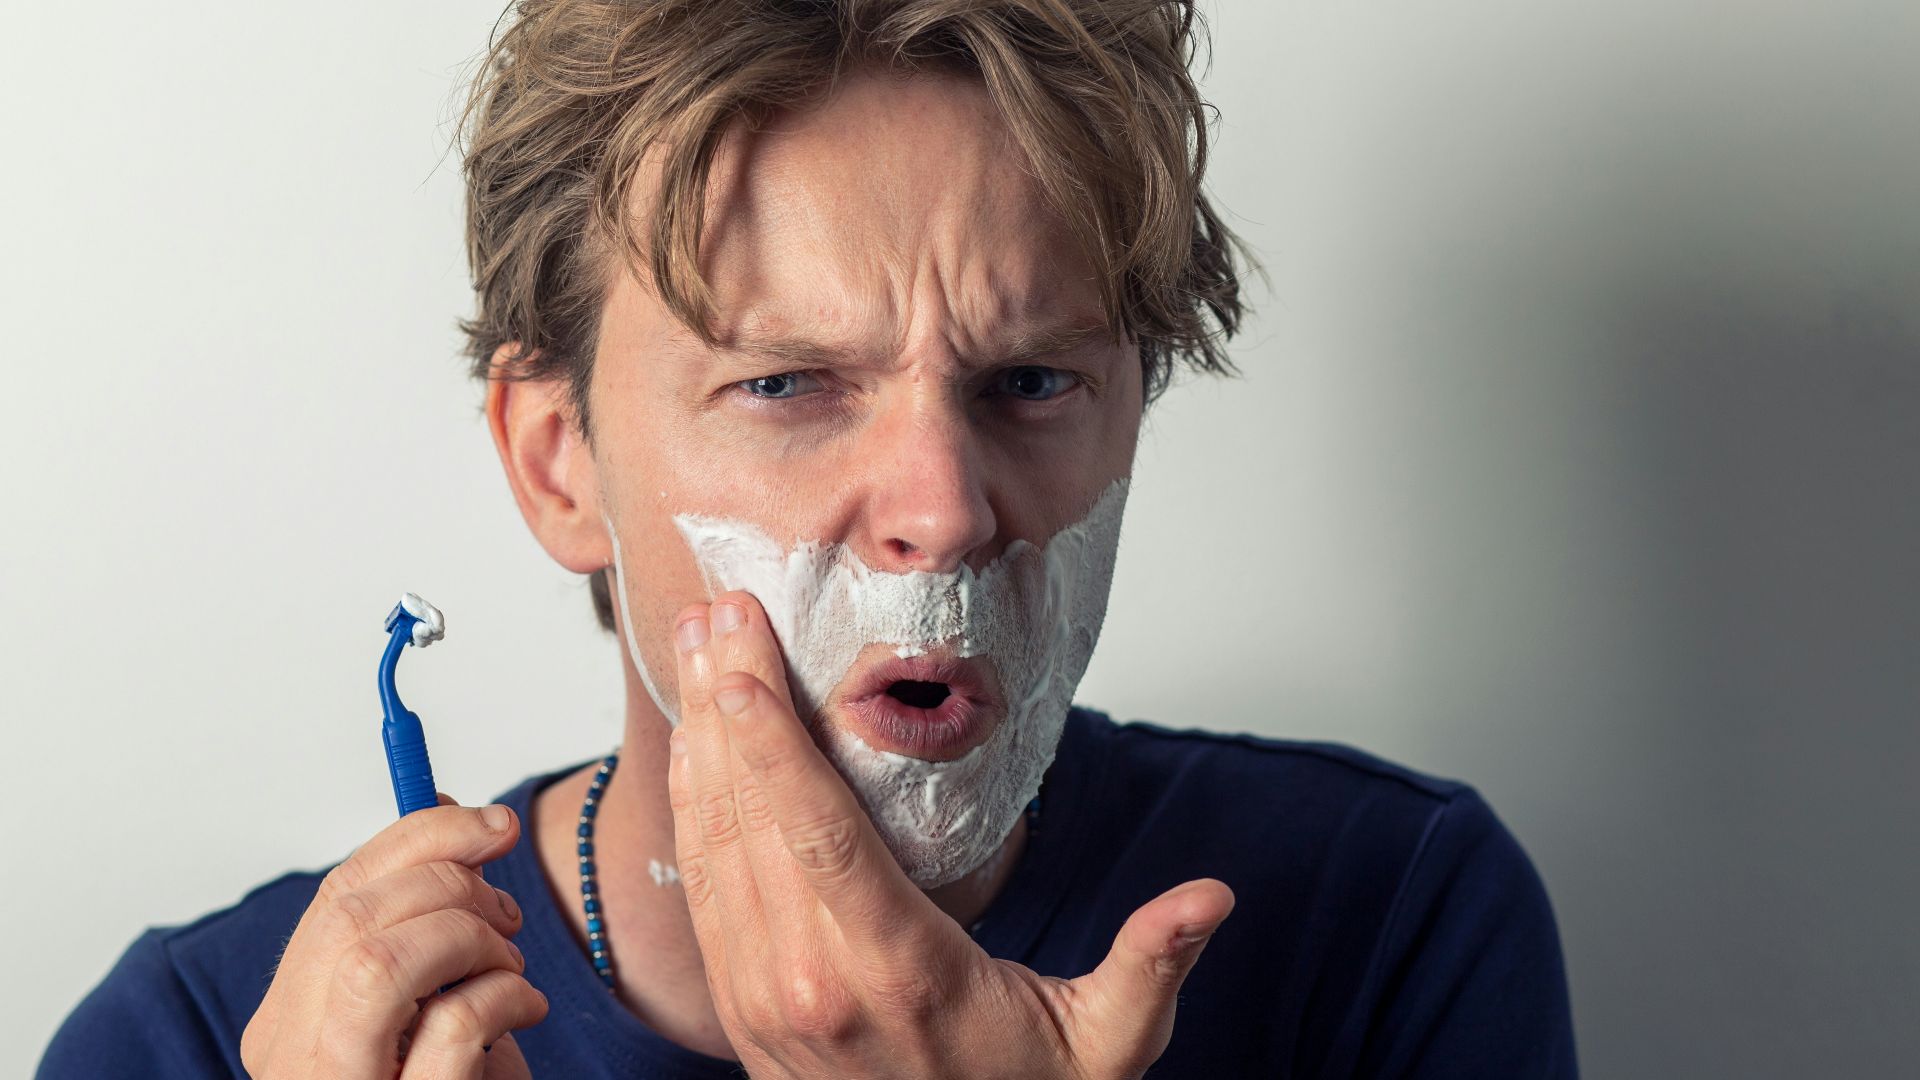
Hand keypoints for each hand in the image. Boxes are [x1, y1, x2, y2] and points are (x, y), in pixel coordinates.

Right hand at [240, 793, 548, 1078]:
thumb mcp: (435, 1000)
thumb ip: (426, 920)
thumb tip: (448, 808)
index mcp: (289, 1022)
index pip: (336, 898)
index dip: (417, 841)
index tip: (492, 822)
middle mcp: (294, 1062)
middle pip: (352, 920)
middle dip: (449, 884)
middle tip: (506, 911)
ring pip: (380, 964)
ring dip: (466, 938)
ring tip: (507, 962)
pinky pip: (453, 1028)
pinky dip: (505, 997)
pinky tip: (525, 1011)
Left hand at [668, 592, 1234, 1079]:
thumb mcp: (1104, 1049)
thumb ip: (1150, 967)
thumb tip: (1213, 897)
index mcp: (897, 974)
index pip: (819, 838)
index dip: (774, 743)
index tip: (746, 661)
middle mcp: (810, 983)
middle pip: (752, 819)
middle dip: (728, 704)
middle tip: (716, 607)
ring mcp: (761, 998)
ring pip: (713, 847)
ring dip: (702, 741)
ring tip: (697, 646)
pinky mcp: (739, 1005)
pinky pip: (703, 889)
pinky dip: (693, 807)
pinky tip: (698, 744)